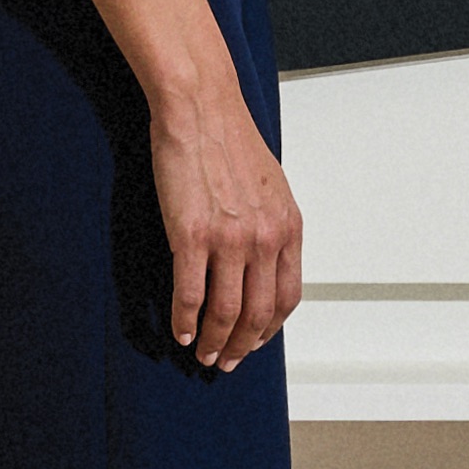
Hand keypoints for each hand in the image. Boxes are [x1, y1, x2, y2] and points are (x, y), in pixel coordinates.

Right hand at [151, 83, 301, 371]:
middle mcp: (264, 239)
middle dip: (242, 346)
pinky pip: (190, 294)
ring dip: (213, 342)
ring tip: (202, 353)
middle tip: (226, 361)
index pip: (286, 298)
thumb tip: (265, 263)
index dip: (269, 329)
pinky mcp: (191, 236)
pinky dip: (184, 320)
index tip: (256, 342)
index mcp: (288, 228)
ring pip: (225, 313)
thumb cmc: (230, 140)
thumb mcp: (272, 186)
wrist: (201, 108)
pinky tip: (180, 331)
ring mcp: (229, 240)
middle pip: (257, 314)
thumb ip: (273, 226)